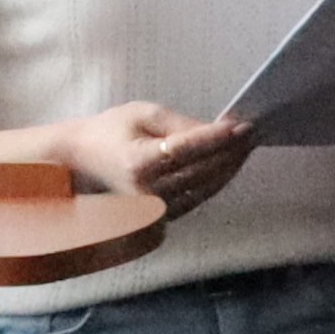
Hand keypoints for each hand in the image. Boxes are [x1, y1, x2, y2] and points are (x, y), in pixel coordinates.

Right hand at [54, 102, 257, 211]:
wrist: (80, 164)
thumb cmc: (109, 133)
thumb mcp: (141, 114)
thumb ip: (180, 123)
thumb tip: (219, 130)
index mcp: (138, 164)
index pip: (188, 150)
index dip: (218, 138)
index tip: (243, 125)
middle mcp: (148, 193)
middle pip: (203, 171)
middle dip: (232, 151)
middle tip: (254, 132)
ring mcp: (156, 210)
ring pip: (206, 188)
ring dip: (230, 167)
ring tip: (247, 145)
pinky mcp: (162, 219)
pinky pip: (198, 198)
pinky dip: (216, 180)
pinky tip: (229, 162)